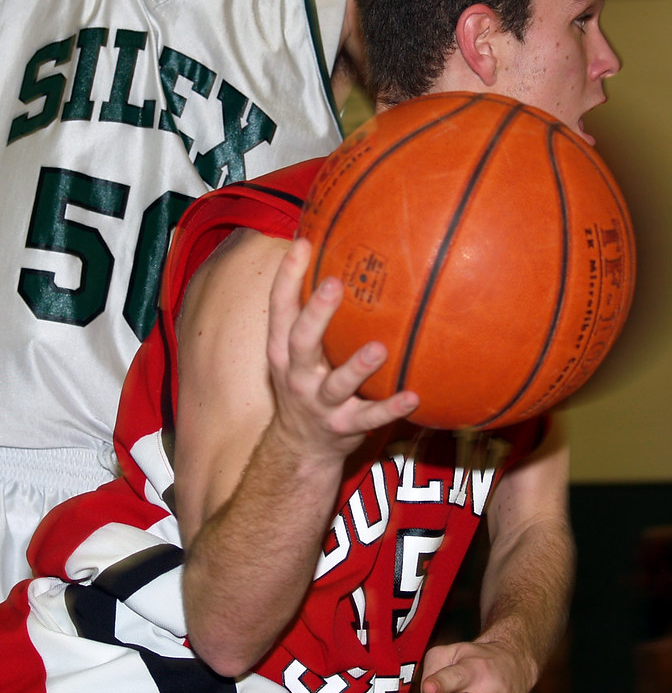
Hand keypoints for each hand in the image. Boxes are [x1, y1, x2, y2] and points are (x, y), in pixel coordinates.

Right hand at [266, 237, 419, 459]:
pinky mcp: (345, 428)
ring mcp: (320, 404)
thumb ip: (308, 314)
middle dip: (316, 314)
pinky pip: (370, 417)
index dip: (288, 276)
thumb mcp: (295, 352)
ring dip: (357, 367)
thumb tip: (328, 252)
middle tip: (334, 284)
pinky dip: (391, 408)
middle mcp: (298, 376)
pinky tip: (413, 396)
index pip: (279, 309)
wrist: (301, 448)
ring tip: (378, 348)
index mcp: (283, 351)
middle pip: (302, 341)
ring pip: (337, 384)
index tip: (303, 244)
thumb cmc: (306, 384)